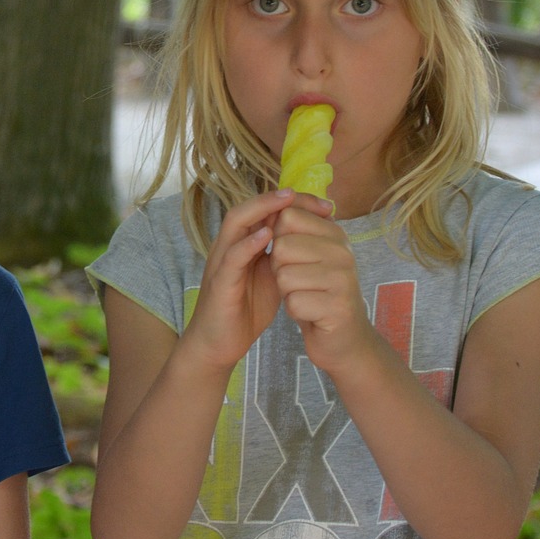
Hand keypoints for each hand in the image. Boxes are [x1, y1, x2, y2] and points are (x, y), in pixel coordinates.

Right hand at [181, 189, 297, 371]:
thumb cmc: (244, 311)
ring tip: (284, 201)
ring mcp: (221, 262)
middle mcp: (229, 246)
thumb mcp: (272, 279)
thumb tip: (312, 242)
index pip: (261, 211)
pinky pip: (232, 257)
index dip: (288, 203)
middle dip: (274, 198)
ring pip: (235, 223)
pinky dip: (249, 243)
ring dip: (260, 209)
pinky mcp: (219, 282)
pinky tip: (267, 235)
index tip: (321, 204)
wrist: (219, 344)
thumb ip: (285, 258)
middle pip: (247, 208)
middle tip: (300, 194)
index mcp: (242, 245)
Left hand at [267, 192, 372, 371]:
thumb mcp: (309, 256)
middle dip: (279, 268)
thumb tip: (278, 200)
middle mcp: (344, 251)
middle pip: (282, 246)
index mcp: (336, 234)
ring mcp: (344, 278)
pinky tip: (311, 314)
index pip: (287, 216)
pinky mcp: (338, 306)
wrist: (342, 340)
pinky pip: (293, 302)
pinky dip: (295, 311)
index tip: (294, 256)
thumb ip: (295, 230)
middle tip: (300, 282)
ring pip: (284, 276)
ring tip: (307, 297)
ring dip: (286, 292)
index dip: (277, 238)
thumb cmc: (317, 294)